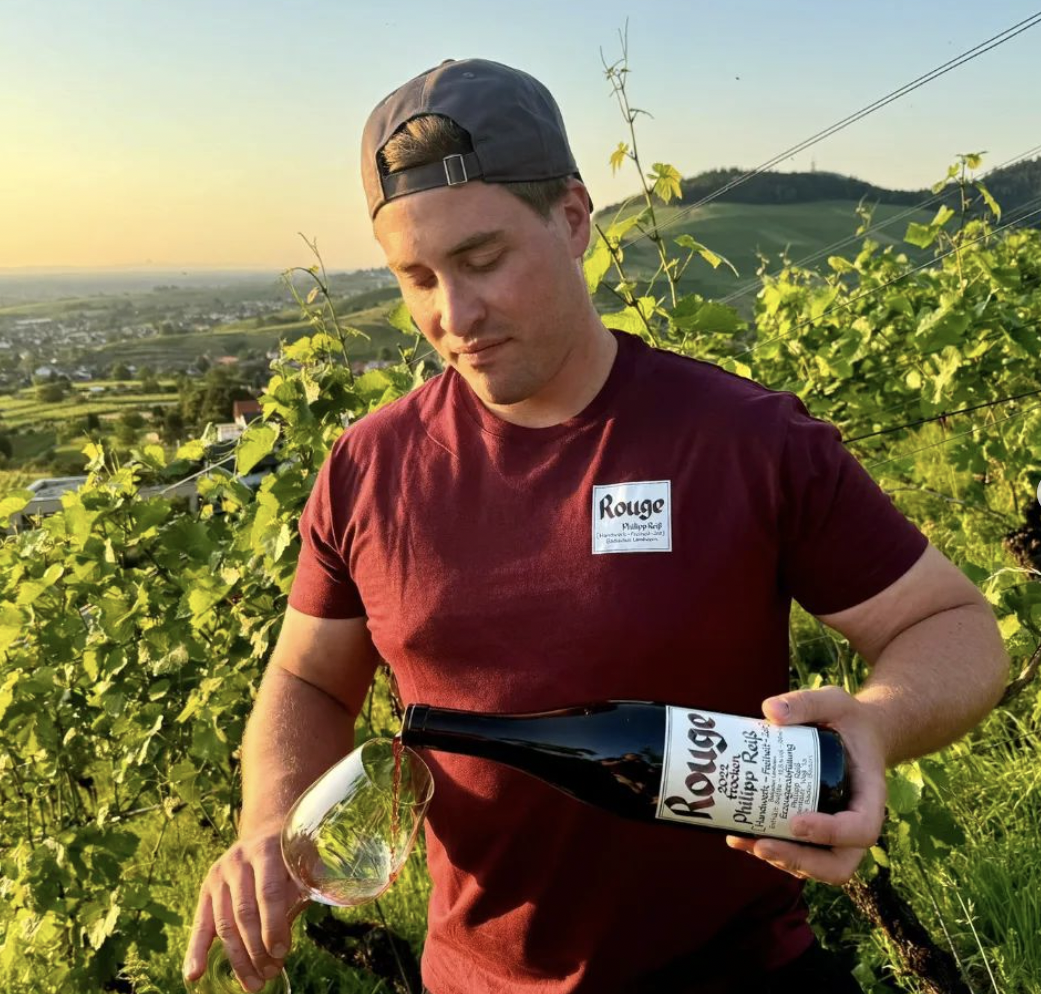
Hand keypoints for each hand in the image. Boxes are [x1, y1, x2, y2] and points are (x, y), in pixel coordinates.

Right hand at [183, 829, 304, 991]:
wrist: (265, 832)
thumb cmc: (292, 856)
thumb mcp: (302, 864)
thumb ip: (302, 888)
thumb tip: (310, 918)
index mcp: (266, 850)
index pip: (268, 892)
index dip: (274, 924)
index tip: (281, 952)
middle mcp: (238, 861)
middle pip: (244, 913)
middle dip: (257, 949)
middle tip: (270, 974)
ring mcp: (218, 876)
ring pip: (224, 924)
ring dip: (238, 959)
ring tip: (254, 984)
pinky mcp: (206, 890)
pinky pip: (200, 925)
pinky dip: (195, 951)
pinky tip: (194, 975)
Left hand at [724, 685, 886, 884]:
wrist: (854, 732)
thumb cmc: (846, 719)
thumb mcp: (833, 700)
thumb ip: (806, 702)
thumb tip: (770, 711)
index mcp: (870, 794)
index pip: (862, 828)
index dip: (831, 833)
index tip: (796, 822)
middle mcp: (856, 821)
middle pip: (839, 864)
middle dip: (799, 861)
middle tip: (762, 844)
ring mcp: (837, 832)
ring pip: (816, 866)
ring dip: (780, 860)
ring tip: (744, 841)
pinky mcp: (815, 831)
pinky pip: (798, 853)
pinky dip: (770, 850)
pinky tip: (738, 836)